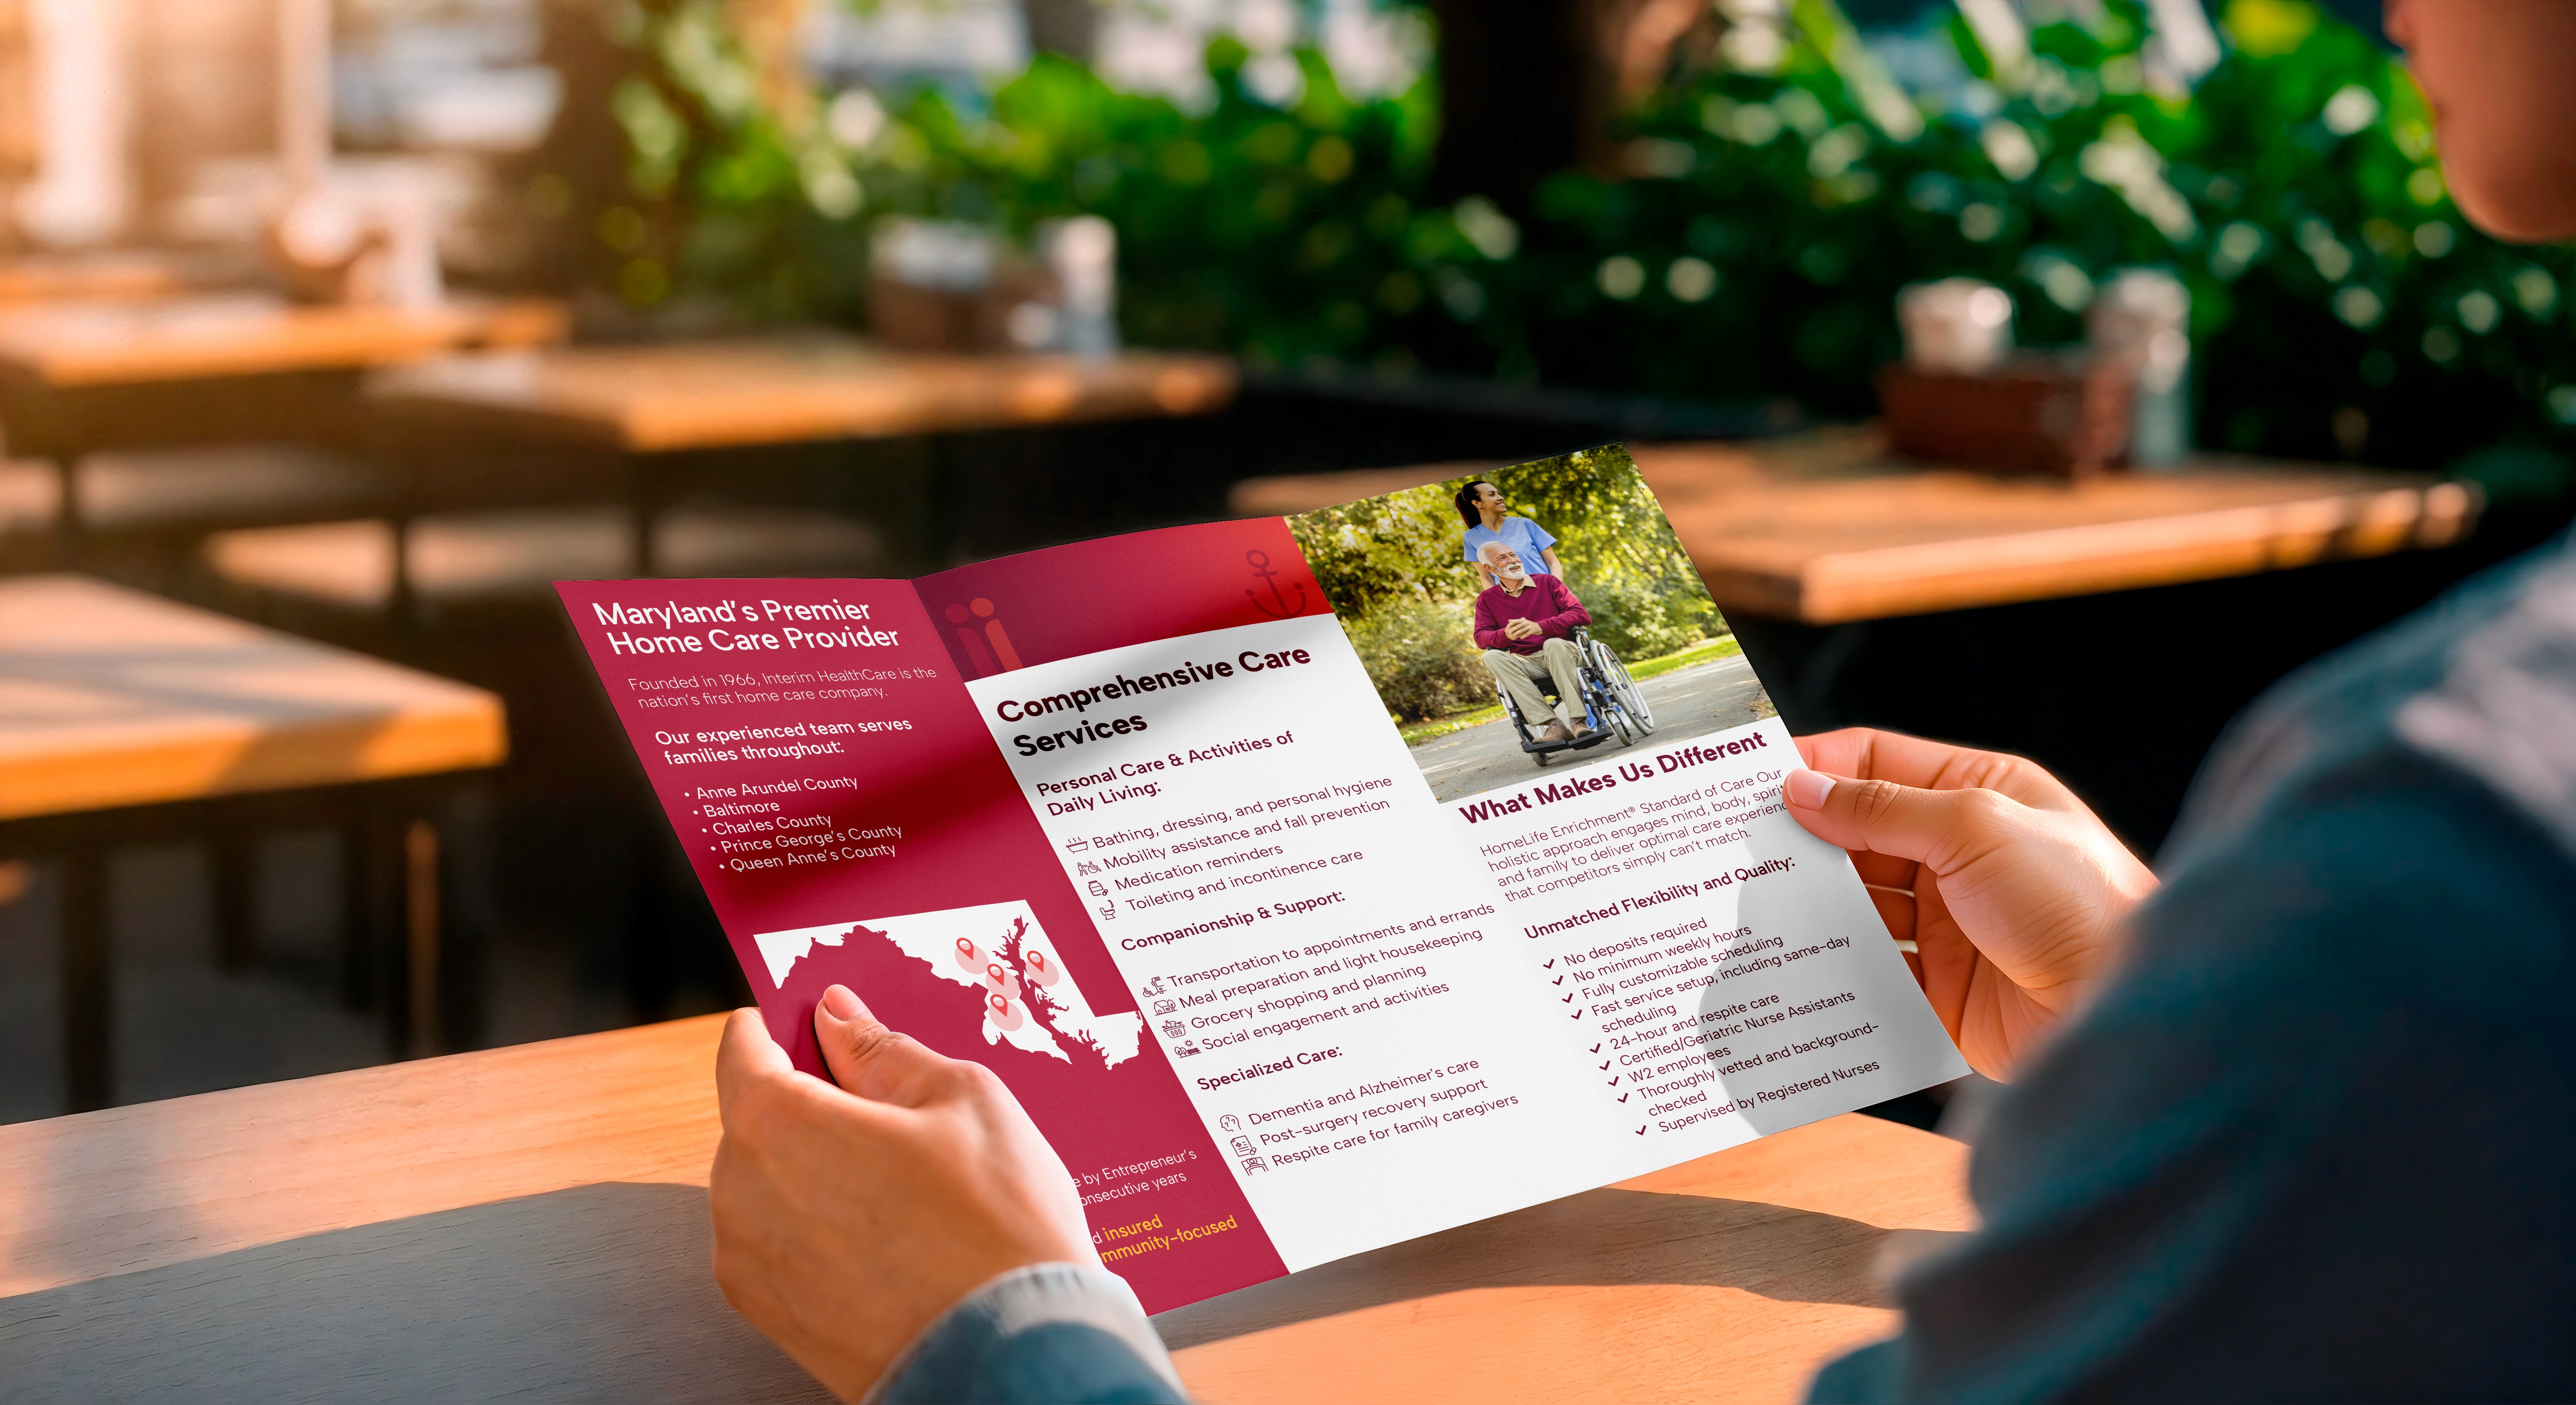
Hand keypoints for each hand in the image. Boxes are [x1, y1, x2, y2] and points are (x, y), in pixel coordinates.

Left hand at [711, 986, 1095, 1399]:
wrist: (1015, 1357)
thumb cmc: (997, 1225)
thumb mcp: (961, 1098)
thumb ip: (883, 1051)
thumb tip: (839, 1017)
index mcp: (775, 1123)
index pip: (742, 1048)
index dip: (785, 1026)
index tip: (822, 1025)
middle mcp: (739, 1192)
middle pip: (757, 1117)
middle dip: (814, 1103)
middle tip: (897, 1115)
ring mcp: (750, 1261)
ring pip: (770, 1181)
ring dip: (819, 1168)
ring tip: (908, 1185)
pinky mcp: (770, 1315)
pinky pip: (781, 1240)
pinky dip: (821, 1226)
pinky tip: (892, 1234)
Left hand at [1503, 617, 1539, 639]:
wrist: (1539, 627)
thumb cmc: (1529, 625)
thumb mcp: (1523, 621)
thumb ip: (1516, 621)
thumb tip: (1508, 620)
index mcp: (1523, 620)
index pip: (1516, 621)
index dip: (1511, 624)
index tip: (1507, 627)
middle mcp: (1526, 623)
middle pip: (1519, 626)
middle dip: (1513, 629)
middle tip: (1509, 632)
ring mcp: (1530, 627)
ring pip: (1523, 630)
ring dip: (1518, 632)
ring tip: (1514, 635)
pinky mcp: (1533, 630)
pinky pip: (1528, 633)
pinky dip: (1524, 635)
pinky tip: (1521, 638)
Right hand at [1782, 729, 2156, 1079]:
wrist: (2125, 1008)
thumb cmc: (2078, 900)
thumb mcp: (1975, 827)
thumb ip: (1882, 808)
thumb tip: (1801, 788)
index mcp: (1976, 793)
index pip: (1874, 764)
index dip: (1813, 768)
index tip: (1750, 784)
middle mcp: (1957, 854)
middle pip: (1855, 836)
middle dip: (1801, 842)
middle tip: (1735, 851)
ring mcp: (1945, 923)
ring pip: (1854, 905)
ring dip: (1809, 906)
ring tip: (1754, 909)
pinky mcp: (1936, 988)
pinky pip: (1867, 971)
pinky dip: (1830, 968)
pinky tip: (1794, 965)